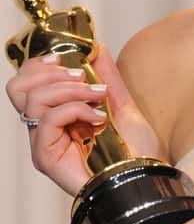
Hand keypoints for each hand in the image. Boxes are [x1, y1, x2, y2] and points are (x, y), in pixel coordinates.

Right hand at [5, 45, 159, 195]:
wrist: (144, 176)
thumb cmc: (134, 149)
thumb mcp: (121, 102)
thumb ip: (106, 75)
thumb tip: (95, 48)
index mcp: (54, 115)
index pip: (24, 83)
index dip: (38, 65)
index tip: (63, 58)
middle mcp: (42, 129)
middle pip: (18, 88)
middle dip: (51, 73)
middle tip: (82, 76)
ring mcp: (42, 144)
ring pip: (34, 100)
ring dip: (70, 89)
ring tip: (97, 96)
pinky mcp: (46, 157)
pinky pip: (48, 120)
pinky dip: (75, 109)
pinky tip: (97, 117)